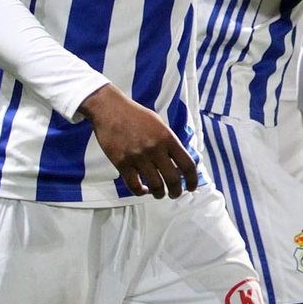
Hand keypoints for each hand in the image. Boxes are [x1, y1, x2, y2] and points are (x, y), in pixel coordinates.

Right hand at [81, 84, 198, 198]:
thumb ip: (170, 142)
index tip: (191, 187)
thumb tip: (181, 161)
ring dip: (159, 194)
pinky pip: (134, 185)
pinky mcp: (122, 163)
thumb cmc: (136, 116)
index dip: (192, 180)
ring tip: (159, 193)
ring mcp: (138, 157)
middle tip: (174, 194)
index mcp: (168, 138)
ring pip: (155, 186)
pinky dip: (141, 192)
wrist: (110, 109)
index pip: (187, 164)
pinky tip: (143, 189)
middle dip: (176, 191)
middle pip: (173, 179)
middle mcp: (155, 148)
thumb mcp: (159, 124)